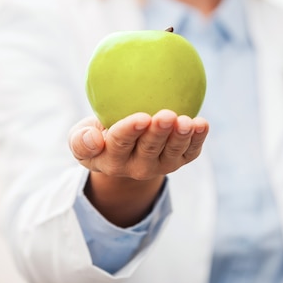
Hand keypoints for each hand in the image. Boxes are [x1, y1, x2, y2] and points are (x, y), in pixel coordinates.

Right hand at [68, 109, 208, 226]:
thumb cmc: (99, 136)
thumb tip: (95, 138)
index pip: (120, 145)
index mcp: (112, 160)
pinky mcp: (178, 160)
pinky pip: (190, 151)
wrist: (122, 149)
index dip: (130, 131)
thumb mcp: (80, 138)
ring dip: (181, 137)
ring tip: (187, 122)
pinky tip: (202, 124)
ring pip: (172, 152)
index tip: (140, 117)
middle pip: (149, 149)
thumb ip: (81, 140)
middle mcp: (137, 166)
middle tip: (166, 115)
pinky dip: (198, 139)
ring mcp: (160, 164)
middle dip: (158, 132)